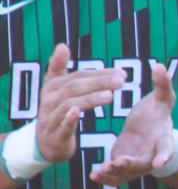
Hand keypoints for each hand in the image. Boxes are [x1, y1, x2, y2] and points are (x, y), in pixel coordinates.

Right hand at [33, 45, 127, 161]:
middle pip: (75, 87)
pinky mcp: (55, 135)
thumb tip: (62, 45)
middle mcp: (50, 99)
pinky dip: (69, 118)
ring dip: (90, 99)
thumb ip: (59, 67)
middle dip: (99, 82)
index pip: (79, 76)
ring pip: (70, 104)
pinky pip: (62, 125)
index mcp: (53, 87)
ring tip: (109, 96)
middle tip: (121, 81)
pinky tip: (79, 112)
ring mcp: (51, 117)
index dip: (100, 74)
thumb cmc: (55, 112)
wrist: (45, 144)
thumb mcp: (56, 89)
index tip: (122, 73)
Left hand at [90, 60, 176, 185]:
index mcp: (162, 140)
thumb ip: (162, 84)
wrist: (151, 131)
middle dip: (131, 165)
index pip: (166, 149)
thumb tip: (159, 66)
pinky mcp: (124, 168)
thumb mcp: (162, 98)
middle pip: (143, 165)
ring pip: (127, 174)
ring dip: (114, 174)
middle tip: (119, 161)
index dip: (164, 156)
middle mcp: (151, 156)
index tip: (160, 162)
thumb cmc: (157, 113)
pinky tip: (93, 175)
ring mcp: (137, 165)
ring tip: (99, 171)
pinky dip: (106, 178)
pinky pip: (116, 177)